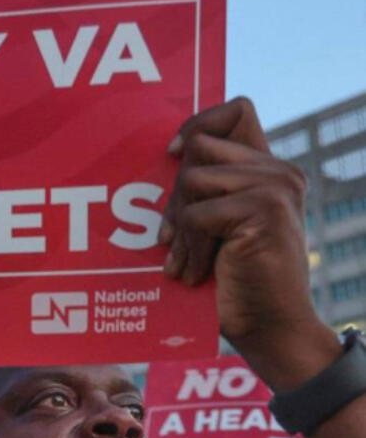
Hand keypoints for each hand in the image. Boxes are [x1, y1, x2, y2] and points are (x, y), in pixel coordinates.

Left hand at [160, 98, 339, 387]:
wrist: (268, 326)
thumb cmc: (233, 282)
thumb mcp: (216, 227)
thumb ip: (204, 191)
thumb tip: (159, 160)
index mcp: (268, 169)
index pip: (236, 110)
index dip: (199, 122)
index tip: (170, 154)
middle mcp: (278, 171)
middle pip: (200, 148)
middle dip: (175, 194)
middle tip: (170, 239)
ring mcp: (276, 187)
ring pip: (194, 180)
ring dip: (178, 227)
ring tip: (182, 261)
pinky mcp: (266, 210)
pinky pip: (198, 214)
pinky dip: (187, 247)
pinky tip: (191, 273)